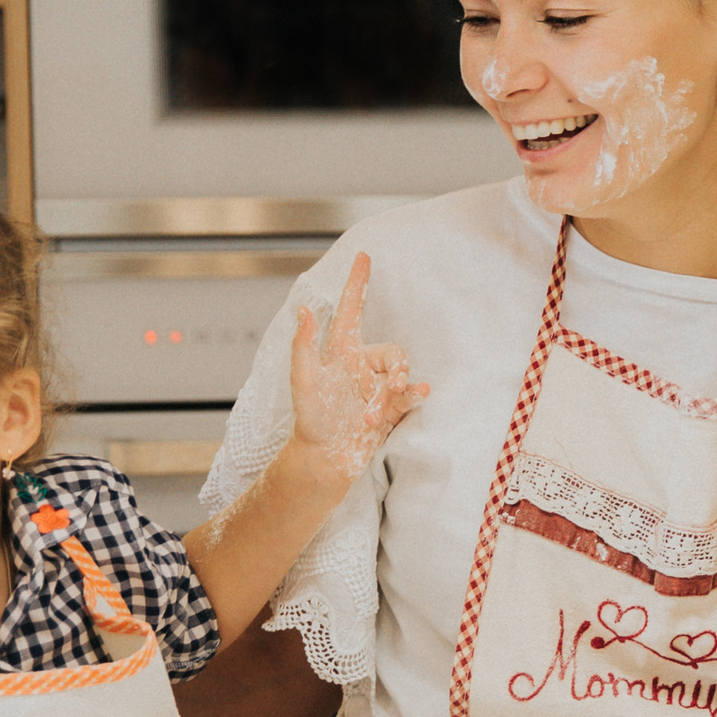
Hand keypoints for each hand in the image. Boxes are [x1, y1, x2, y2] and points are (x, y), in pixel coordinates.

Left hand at [288, 252, 426, 485]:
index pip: (353, 310)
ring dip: (395, 392)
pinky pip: (410, 396)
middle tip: (392, 384)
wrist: (324, 460)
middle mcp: (362, 366)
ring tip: (376, 414)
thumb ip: (304, 346)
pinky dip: (413, 397)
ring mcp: (378, 388)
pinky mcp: (391, 409)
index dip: (358, 284)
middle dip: (396, 367)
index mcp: (341, 352)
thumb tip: (304, 309)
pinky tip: (413, 398)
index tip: (363, 257)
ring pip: (402, 376)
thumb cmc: (309, 420)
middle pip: (392, 352)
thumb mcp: (303, 382)